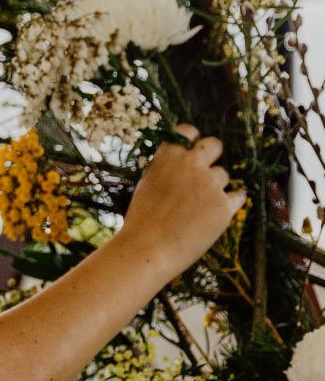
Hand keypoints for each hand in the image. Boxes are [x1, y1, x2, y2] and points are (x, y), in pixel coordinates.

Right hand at [119, 123, 246, 278]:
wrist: (148, 248)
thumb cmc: (142, 220)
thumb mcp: (147, 184)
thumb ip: (166, 169)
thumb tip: (182, 162)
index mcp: (168, 156)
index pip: (187, 132)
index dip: (192, 140)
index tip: (192, 149)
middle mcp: (191, 164)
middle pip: (214, 144)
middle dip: (212, 154)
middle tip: (206, 171)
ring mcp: (210, 184)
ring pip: (223, 175)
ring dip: (215, 186)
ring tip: (199, 206)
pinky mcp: (224, 206)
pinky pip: (237, 196)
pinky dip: (229, 203)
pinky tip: (217, 212)